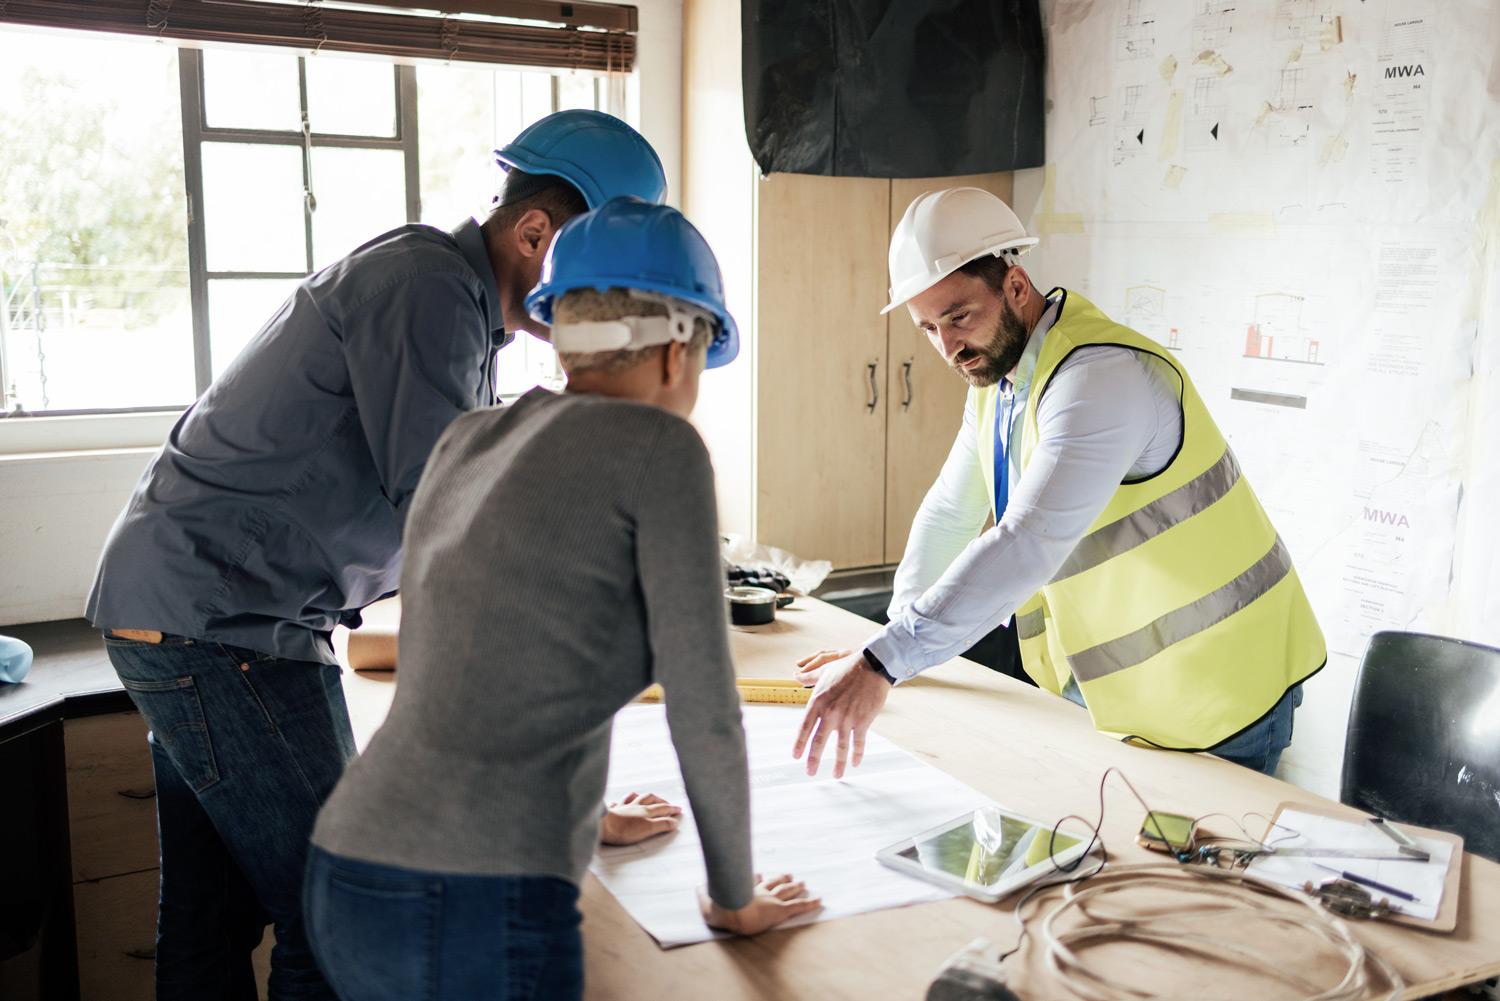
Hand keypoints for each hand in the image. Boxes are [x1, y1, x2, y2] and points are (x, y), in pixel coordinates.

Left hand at [599, 792, 682, 844]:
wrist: (602, 826)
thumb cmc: (623, 829)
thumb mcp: (647, 830)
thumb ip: (662, 825)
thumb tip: (674, 822)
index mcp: (646, 811)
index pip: (663, 808)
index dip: (672, 809)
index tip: (678, 810)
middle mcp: (635, 806)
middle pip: (651, 799)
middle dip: (661, 801)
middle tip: (667, 804)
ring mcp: (624, 807)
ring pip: (636, 797)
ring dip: (644, 797)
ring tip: (648, 797)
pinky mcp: (613, 811)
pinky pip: (619, 802)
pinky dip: (624, 801)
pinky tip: (623, 802)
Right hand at [699, 873, 822, 935]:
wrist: (733, 914)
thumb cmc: (720, 910)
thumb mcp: (706, 902)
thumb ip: (702, 893)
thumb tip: (697, 884)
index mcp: (745, 888)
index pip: (754, 880)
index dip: (758, 877)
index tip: (761, 874)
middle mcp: (760, 891)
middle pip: (774, 882)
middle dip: (782, 878)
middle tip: (790, 875)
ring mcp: (772, 899)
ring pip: (787, 890)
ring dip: (795, 886)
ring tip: (802, 882)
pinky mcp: (780, 909)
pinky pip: (799, 906)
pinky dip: (810, 903)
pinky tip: (820, 901)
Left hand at [792, 652, 890, 777]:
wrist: (871, 665)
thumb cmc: (847, 667)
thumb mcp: (824, 670)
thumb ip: (809, 677)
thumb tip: (795, 675)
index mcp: (818, 701)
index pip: (805, 727)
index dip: (799, 743)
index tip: (796, 756)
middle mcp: (831, 712)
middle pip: (819, 741)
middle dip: (813, 759)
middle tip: (810, 772)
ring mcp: (847, 718)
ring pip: (840, 747)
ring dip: (838, 763)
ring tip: (836, 775)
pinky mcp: (863, 721)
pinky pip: (858, 742)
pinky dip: (856, 754)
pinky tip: (854, 763)